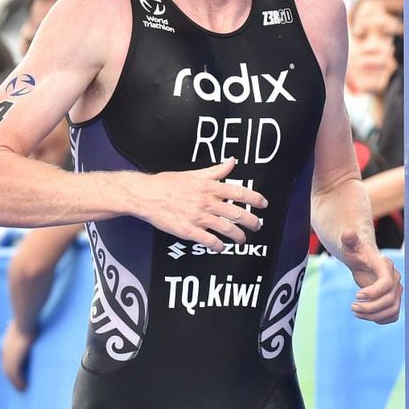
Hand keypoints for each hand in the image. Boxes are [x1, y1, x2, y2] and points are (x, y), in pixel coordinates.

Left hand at [1, 321, 36, 391]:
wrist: (24, 320)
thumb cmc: (27, 319)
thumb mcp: (25, 323)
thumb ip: (26, 326)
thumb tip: (32, 321)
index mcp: (7, 343)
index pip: (7, 359)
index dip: (12, 367)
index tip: (16, 374)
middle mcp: (5, 352)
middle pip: (7, 369)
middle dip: (12, 379)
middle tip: (18, 386)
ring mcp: (8, 357)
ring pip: (10, 376)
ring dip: (16, 383)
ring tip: (22, 390)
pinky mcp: (14, 362)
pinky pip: (16, 377)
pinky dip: (19, 383)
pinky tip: (25, 388)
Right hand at [136, 158, 266, 250]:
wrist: (145, 195)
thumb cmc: (167, 184)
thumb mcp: (193, 174)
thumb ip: (215, 171)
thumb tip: (231, 162)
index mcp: (209, 187)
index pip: (239, 192)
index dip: (255, 199)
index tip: (264, 204)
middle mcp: (206, 202)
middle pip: (238, 213)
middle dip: (252, 221)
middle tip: (257, 225)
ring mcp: (198, 217)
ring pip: (227, 229)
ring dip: (238, 236)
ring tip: (242, 240)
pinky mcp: (189, 231)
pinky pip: (210, 241)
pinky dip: (218, 246)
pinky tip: (220, 247)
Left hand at [341, 229, 402, 323]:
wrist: (363, 260)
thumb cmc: (356, 253)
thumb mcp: (350, 247)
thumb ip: (349, 240)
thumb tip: (348, 232)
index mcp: (386, 267)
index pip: (387, 283)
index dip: (374, 292)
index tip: (356, 295)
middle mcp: (395, 279)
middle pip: (390, 300)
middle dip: (370, 307)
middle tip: (352, 307)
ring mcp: (396, 290)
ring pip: (393, 310)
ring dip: (374, 315)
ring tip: (356, 313)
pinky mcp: (393, 299)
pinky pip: (393, 315)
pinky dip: (381, 319)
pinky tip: (365, 316)